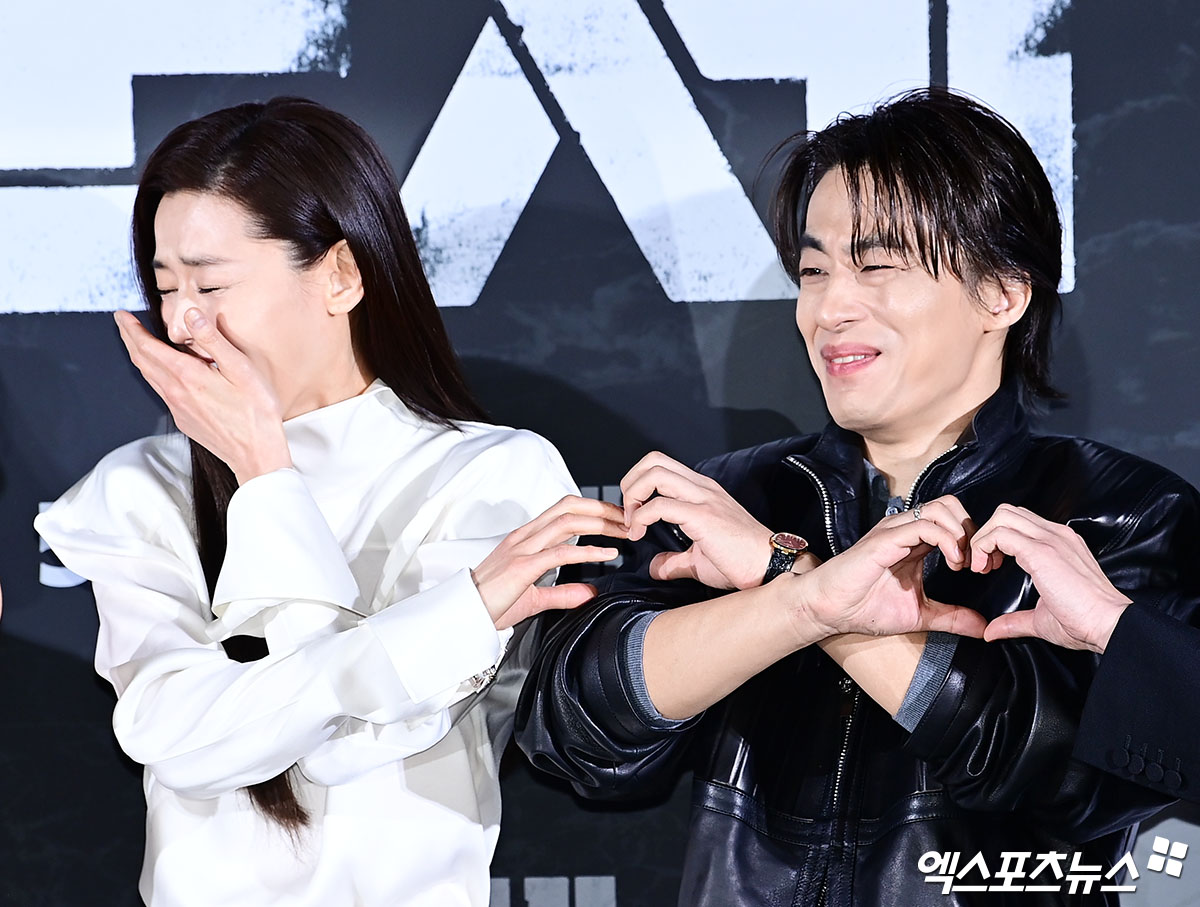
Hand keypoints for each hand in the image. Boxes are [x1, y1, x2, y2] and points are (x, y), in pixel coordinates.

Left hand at [115, 309, 291, 483]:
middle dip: (129, 338)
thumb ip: (213, 340)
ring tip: (136, 342)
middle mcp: (175, 392)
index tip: (121, 315)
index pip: (148, 347)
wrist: (256, 454)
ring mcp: (177, 409)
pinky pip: (161, 392)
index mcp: (187, 376)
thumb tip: (191, 315)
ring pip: (149, 377)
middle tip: (122, 322)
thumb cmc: (256, 412)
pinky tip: (163, 371)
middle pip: (141, 361)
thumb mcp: (241, 369)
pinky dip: (154, 374)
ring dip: (139, 356)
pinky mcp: (184, 420)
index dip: (131, 329)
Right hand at [472, 495, 628, 630]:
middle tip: (629, 518)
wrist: (462, 616)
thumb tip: (590, 592)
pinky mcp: (523, 566)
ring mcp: (523, 548)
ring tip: (625, 531)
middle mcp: (525, 536)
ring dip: (601, 523)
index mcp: (526, 538)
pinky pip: (561, 552)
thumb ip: (562, 593)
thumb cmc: (490, 605)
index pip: (564, 511)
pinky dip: (588, 550)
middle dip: (602, 508)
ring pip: (567, 521)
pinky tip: (608, 554)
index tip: (617, 519)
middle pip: (570, 507)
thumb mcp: (534, 598)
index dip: (593, 509)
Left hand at [621, 451, 774, 588]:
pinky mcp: (704, 517)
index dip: (638, 485)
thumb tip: (655, 567)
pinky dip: (640, 518)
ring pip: (654, 473)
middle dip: (630, 483)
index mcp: (703, 491)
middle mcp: (703, 488)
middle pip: (653, 460)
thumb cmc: (742, 562)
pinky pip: (660, 505)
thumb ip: (674, 560)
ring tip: (632, 523)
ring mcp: (704, 499)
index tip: (633, 516)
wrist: (771, 568)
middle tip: (628, 513)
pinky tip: (639, 535)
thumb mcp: (699, 560)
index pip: (661, 466)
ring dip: (633, 496)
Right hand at [788, 495, 985, 639]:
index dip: (972, 539)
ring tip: (963, 563)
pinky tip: (952, 563)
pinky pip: (924, 526)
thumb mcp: (919, 615)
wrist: (829, 610)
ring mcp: (895, 531)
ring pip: (940, 509)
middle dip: (970, 530)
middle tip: (974, 561)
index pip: (952, 520)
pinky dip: (947, 541)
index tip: (980, 568)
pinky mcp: (886, 539)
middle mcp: (905, 530)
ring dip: (960, 534)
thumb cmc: (864, 608)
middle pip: (950, 505)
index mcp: (914, 542)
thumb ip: (951, 617)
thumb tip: (983, 626)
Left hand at [975, 504, 1130, 652]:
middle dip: (986, 534)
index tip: (991, 566)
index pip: (1020, 522)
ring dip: (983, 538)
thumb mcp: (1042, 618)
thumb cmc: (1085, 622)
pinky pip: (1000, 533)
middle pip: (1007, 512)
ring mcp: (1051, 539)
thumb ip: (1015, 620)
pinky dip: (983, 546)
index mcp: (1060, 543)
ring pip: (1002, 516)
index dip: (997, 539)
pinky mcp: (1042, 551)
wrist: (1110, 625)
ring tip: (983, 567)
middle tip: (984, 565)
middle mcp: (1056, 534)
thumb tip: (992, 631)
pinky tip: (984, 569)